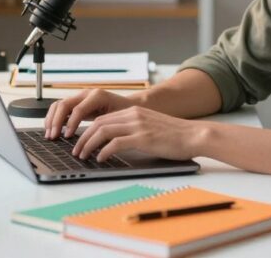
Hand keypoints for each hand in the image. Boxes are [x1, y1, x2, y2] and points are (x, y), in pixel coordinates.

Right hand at [44, 89, 136, 138]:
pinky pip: (61, 107)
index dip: (70, 123)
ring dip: (51, 119)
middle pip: (64, 104)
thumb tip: (94, 144)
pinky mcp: (77, 102)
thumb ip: (105, 128)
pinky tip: (53, 129)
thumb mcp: (117, 120)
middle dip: (55, 121)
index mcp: (97, 96)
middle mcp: (86, 94)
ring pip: (59, 104)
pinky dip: (54, 118)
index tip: (67, 136)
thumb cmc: (126, 113)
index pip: (77, 109)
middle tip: (53, 136)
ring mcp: (80, 97)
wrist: (130, 105)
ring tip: (50, 134)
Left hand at [71, 106, 207, 162]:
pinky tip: (100, 159)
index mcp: (134, 111)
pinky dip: (104, 151)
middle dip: (84, 138)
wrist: (194, 135)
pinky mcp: (143, 138)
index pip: (103, 118)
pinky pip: (116, 143)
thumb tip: (116, 143)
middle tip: (76, 151)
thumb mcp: (151, 127)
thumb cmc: (175, 136)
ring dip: (89, 144)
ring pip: (103, 131)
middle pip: (99, 123)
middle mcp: (133, 115)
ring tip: (83, 156)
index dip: (88, 130)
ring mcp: (138, 125)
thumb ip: (134, 130)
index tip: (81, 142)